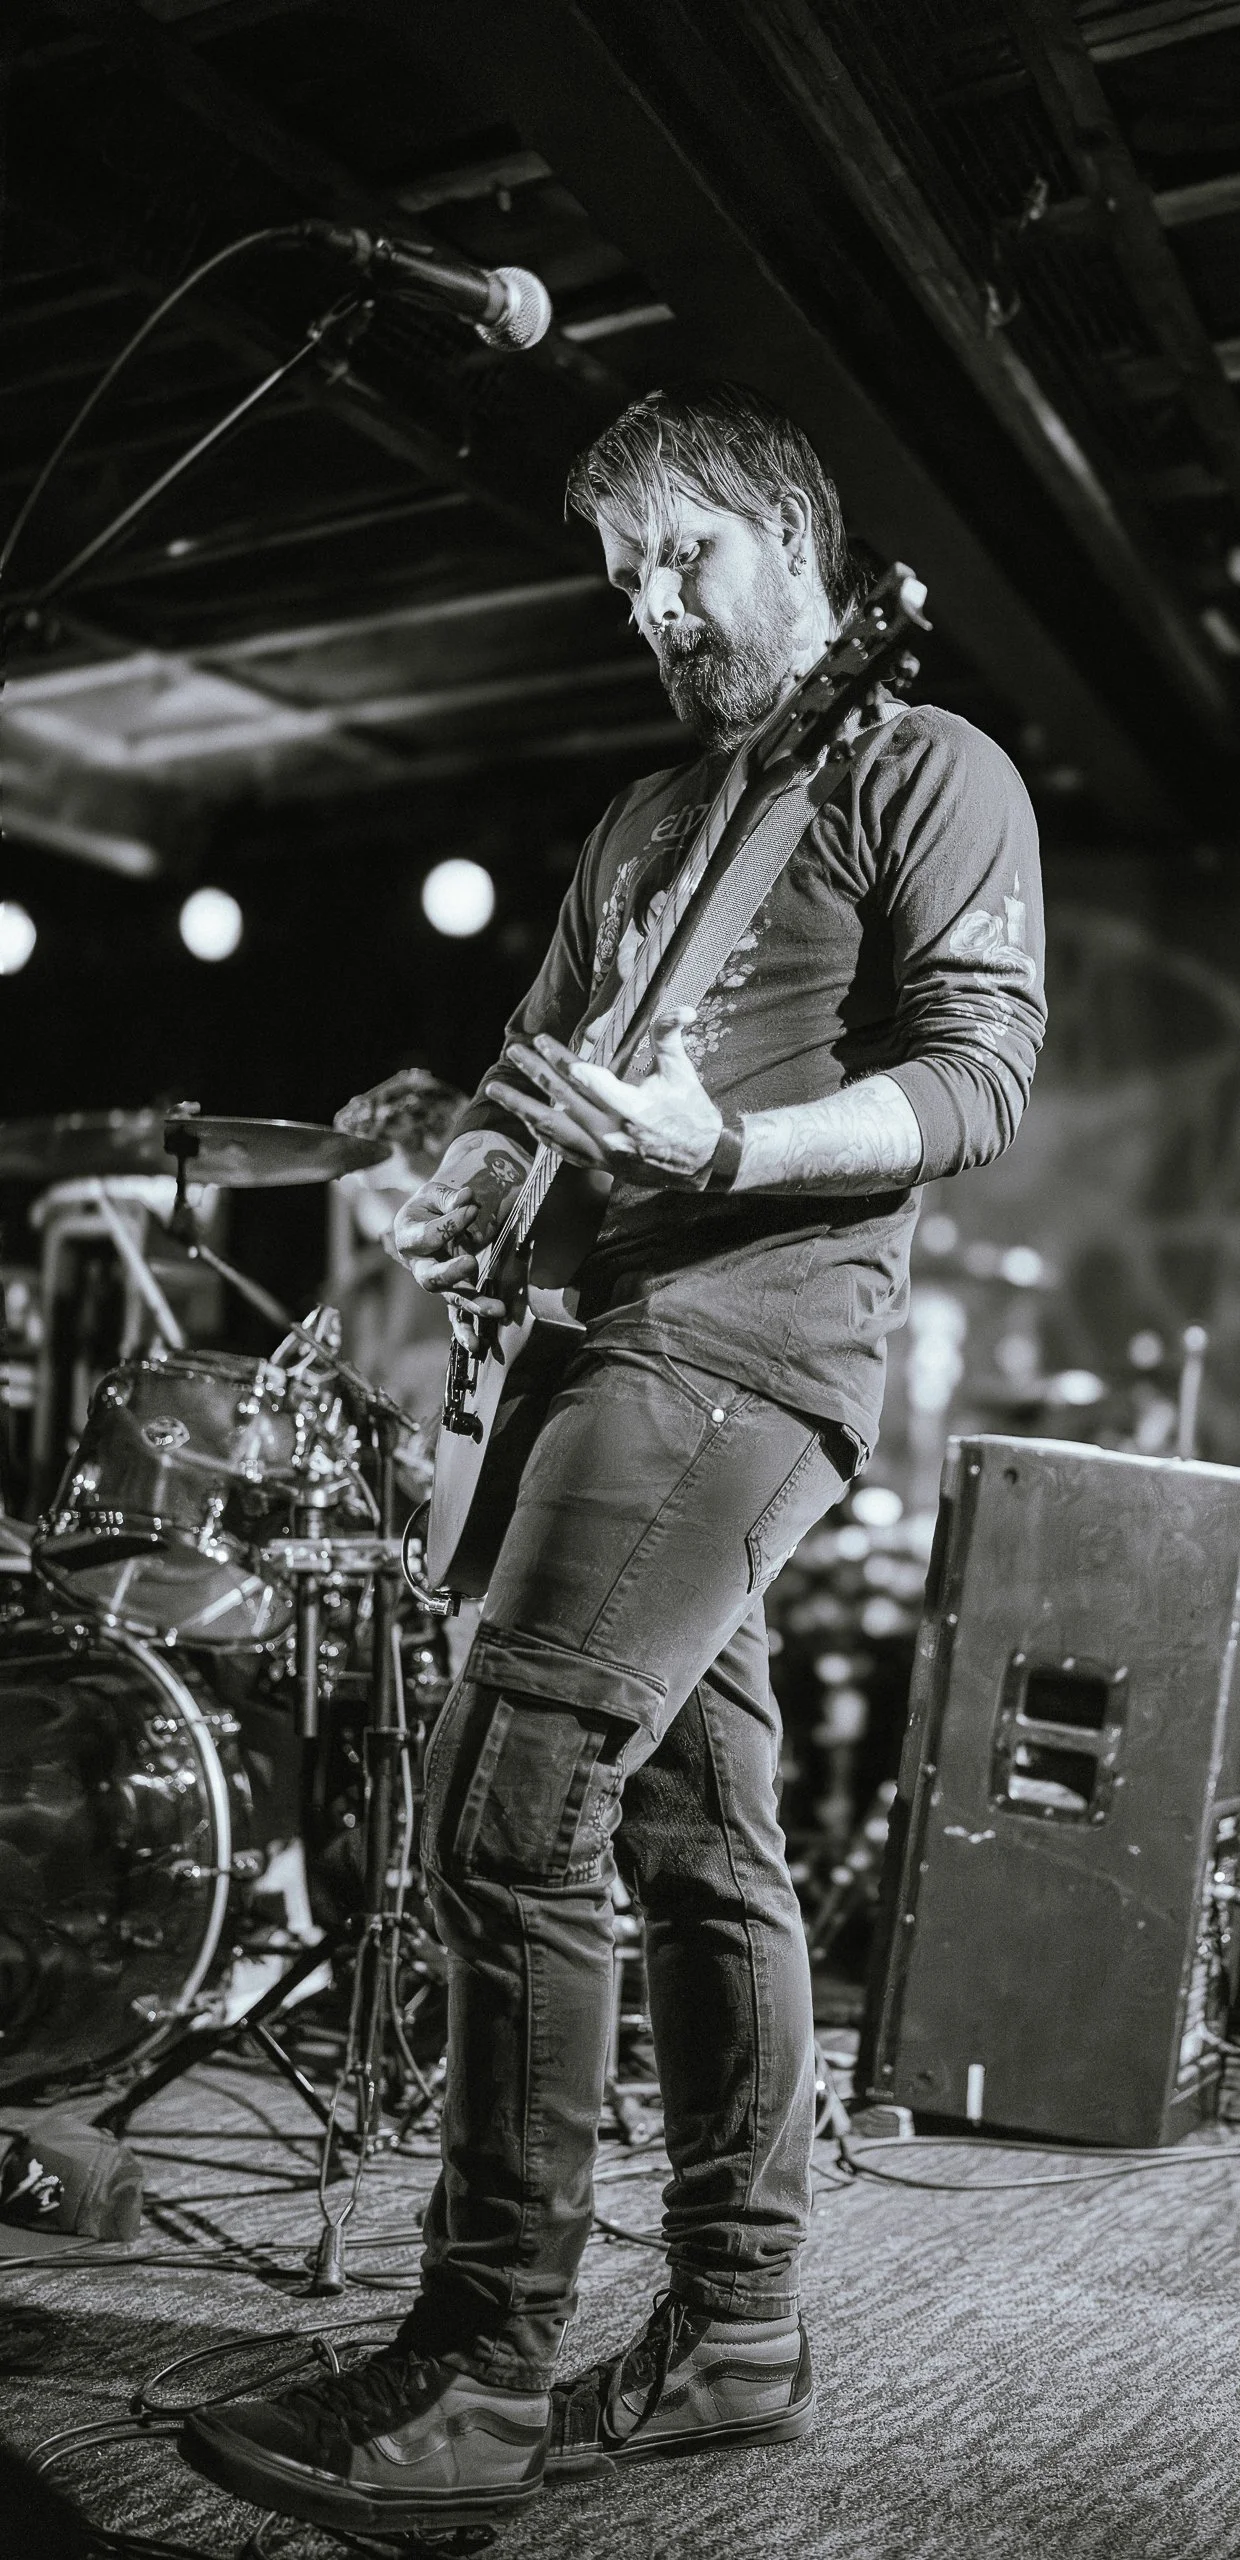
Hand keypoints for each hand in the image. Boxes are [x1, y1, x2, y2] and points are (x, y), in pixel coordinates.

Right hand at [388, 1148, 524, 1319]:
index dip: (451, 1222)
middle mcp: (418, 1265)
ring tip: (496, 1309)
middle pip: (431, 1277)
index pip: (428, 1236)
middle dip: (450, 1271)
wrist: (431, 1217)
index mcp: (407, 1237)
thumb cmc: (432, 1205)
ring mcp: (437, 1282)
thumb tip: (466, 1199)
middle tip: (470, 1262)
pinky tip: (476, 1345)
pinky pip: (455, 1317)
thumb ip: (448, 1196)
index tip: (471, 1208)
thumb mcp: (434, 1193)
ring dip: (472, 1305)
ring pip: (450, 1298)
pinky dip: (465, 1332)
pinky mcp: (452, 1293)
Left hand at [484, 1011, 722, 1184]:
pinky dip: (540, 1133)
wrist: (701, 1162)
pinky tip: (524, 1119)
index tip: (541, 1042)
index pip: (588, 1080)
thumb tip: (680, 1008)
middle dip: (536, 1071)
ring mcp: (602, 1151)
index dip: (562, 1059)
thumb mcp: (682, 1072)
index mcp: (632, 1108)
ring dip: (522, 1106)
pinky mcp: (600, 1164)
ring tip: (495, 1088)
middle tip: (514, 1050)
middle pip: (563, 1098)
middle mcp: (611, 1132)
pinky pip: (560, 1149)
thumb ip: (669, 1037)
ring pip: (552, 1127)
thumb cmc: (692, 1112)